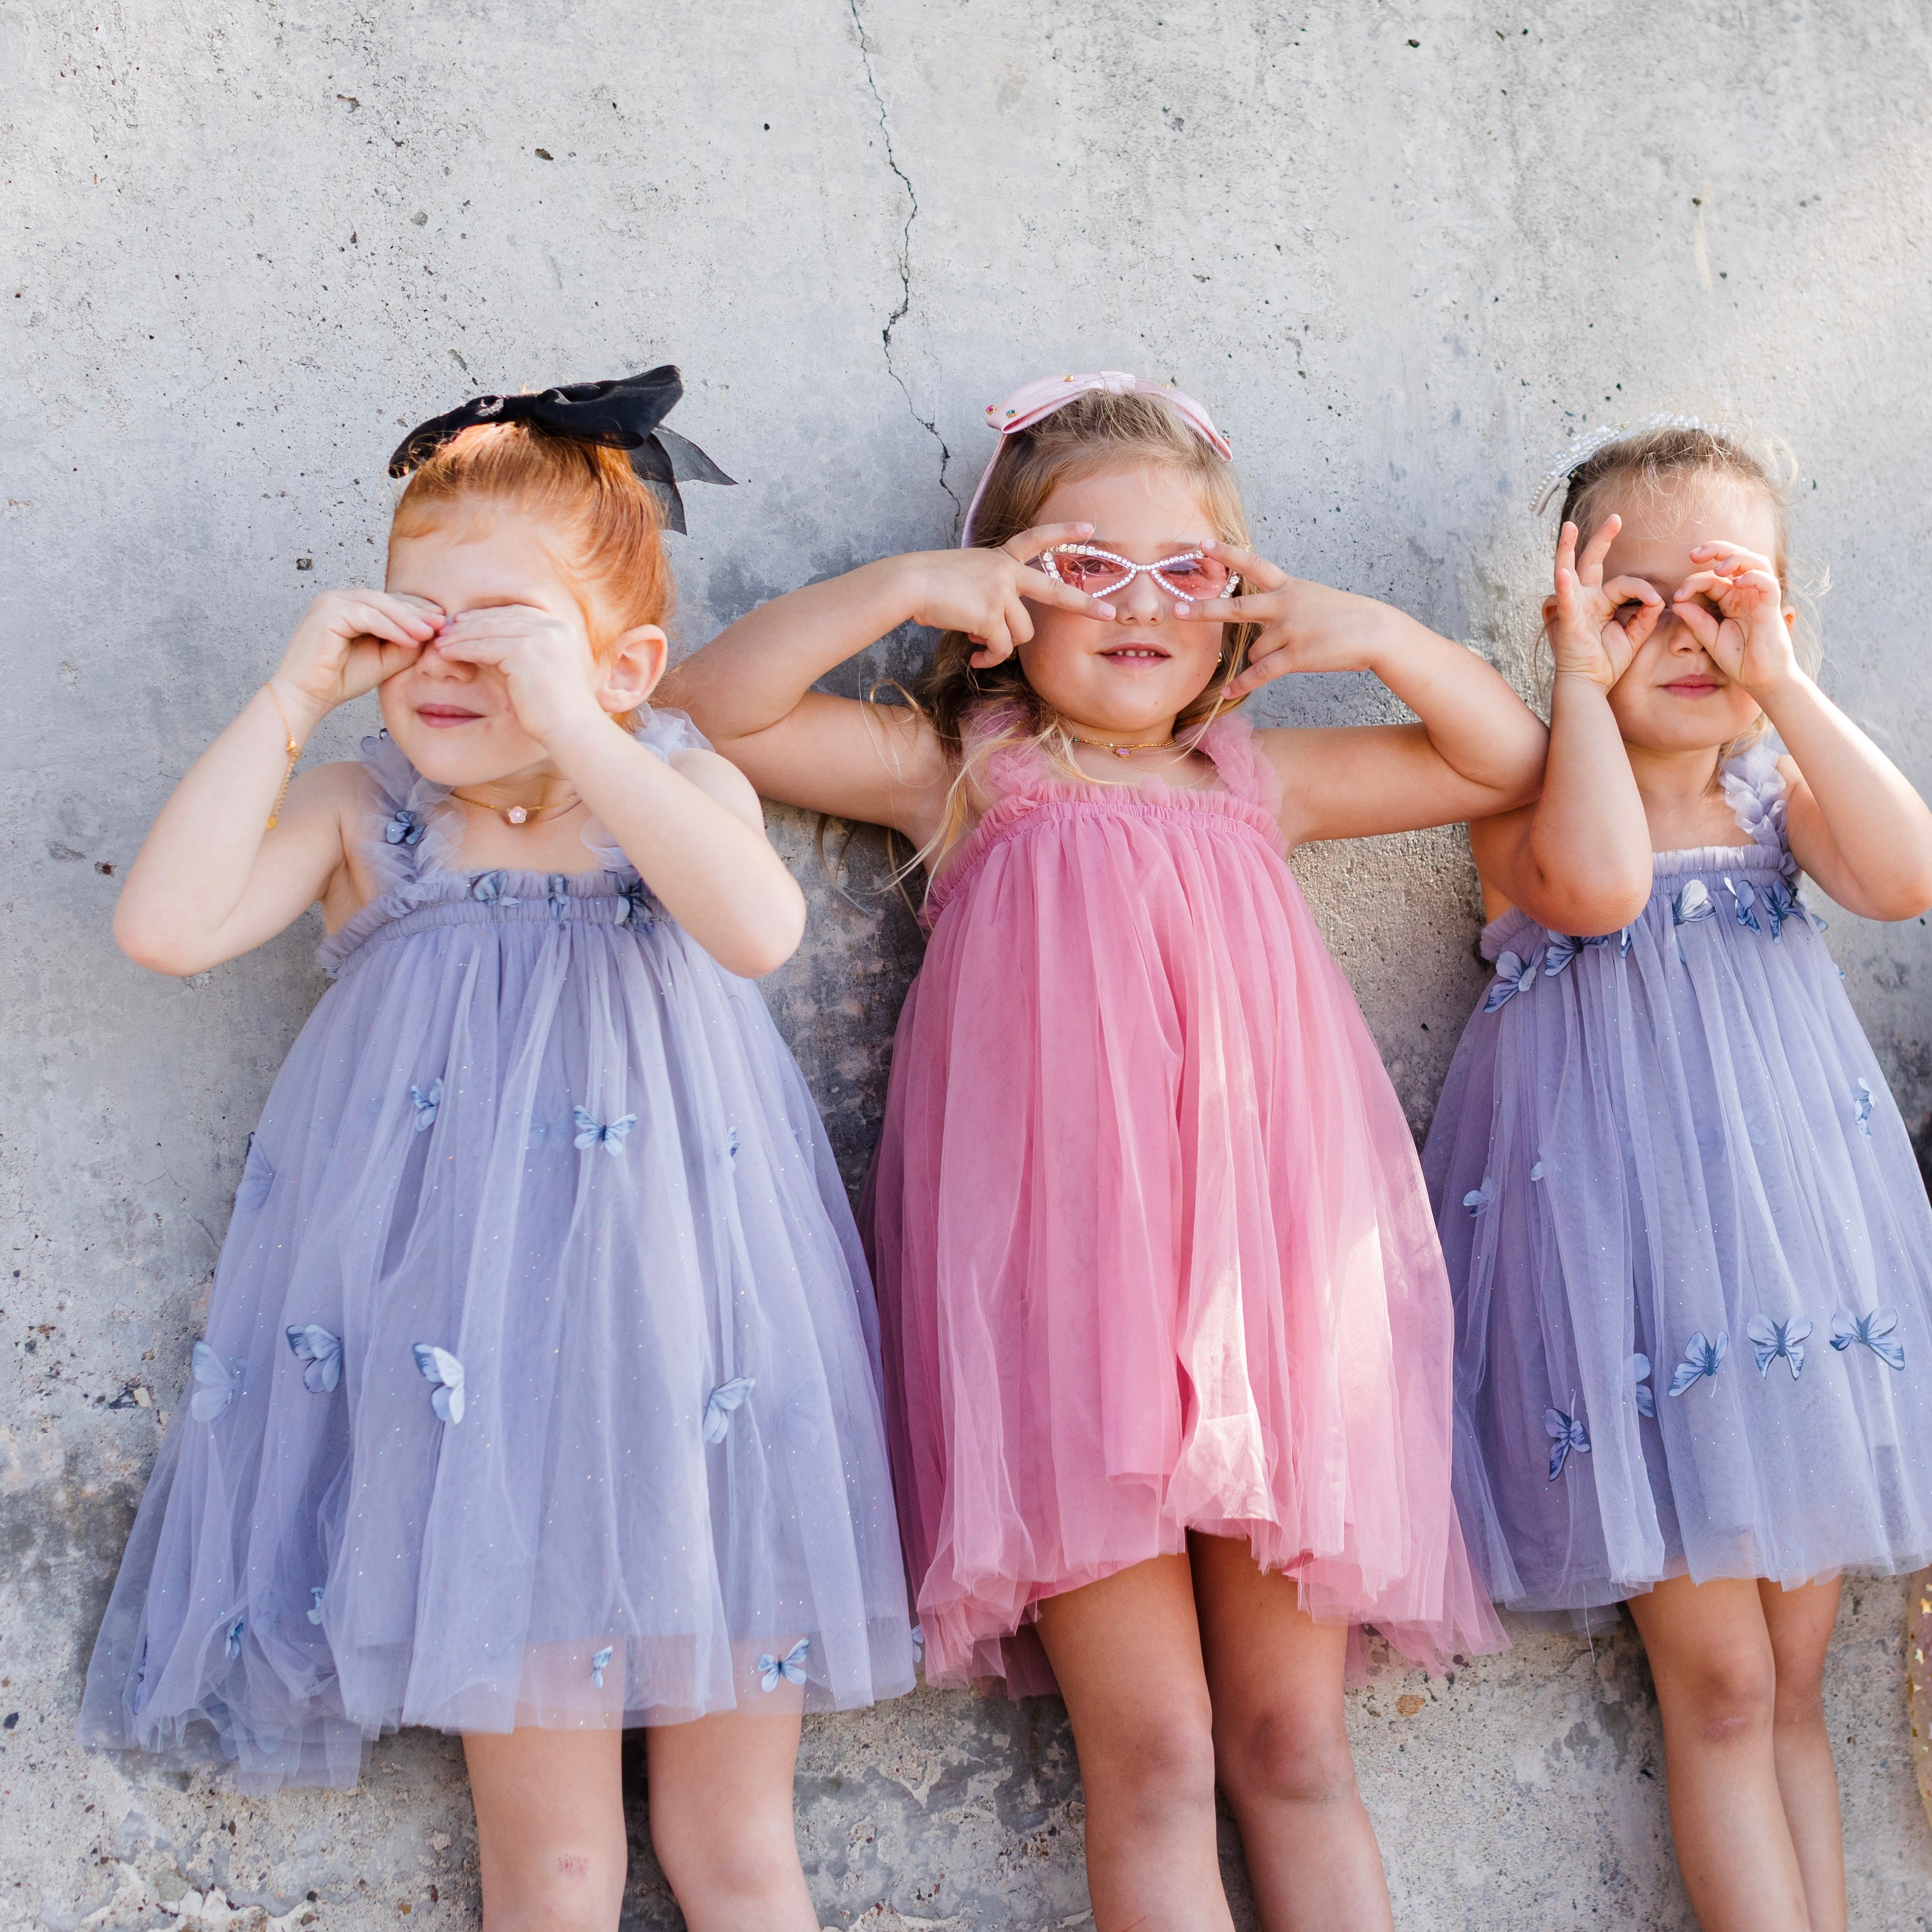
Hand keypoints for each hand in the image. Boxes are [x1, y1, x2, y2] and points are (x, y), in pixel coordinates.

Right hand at [273, 590, 444, 728]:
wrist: (309, 695)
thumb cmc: (343, 678)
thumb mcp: (385, 658)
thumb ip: (405, 642)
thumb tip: (433, 631)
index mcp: (351, 605)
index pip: (390, 600)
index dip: (417, 608)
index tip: (443, 621)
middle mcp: (339, 598)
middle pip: (386, 598)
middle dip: (417, 611)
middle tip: (443, 623)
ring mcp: (331, 602)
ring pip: (378, 604)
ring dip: (408, 618)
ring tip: (430, 633)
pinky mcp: (326, 613)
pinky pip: (366, 616)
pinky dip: (391, 627)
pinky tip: (411, 640)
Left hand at [433, 603, 610, 744]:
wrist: (572, 730)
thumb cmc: (555, 709)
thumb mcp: (535, 670)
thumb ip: (513, 651)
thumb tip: (476, 639)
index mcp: (560, 628)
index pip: (516, 613)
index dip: (487, 616)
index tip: (463, 621)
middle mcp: (553, 627)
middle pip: (501, 618)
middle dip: (470, 623)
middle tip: (444, 630)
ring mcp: (541, 637)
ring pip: (489, 630)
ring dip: (460, 636)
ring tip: (439, 643)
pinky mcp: (525, 652)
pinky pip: (484, 646)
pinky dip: (462, 649)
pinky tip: (446, 654)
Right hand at [897, 523, 1114, 666]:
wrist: (908, 584)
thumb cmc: (928, 584)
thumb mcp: (965, 577)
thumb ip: (989, 596)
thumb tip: (996, 635)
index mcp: (999, 558)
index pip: (1035, 539)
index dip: (1063, 532)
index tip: (1090, 528)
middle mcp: (1005, 571)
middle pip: (1054, 591)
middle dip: (1083, 605)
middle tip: (1110, 614)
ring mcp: (1000, 591)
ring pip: (1022, 632)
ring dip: (1003, 645)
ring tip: (980, 646)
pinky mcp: (991, 613)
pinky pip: (1001, 648)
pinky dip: (990, 658)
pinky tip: (975, 657)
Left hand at [1175, 543, 1385, 697]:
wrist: (1376, 632)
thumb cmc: (1344, 617)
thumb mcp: (1313, 598)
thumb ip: (1283, 604)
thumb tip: (1255, 630)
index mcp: (1289, 586)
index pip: (1253, 565)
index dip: (1227, 554)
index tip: (1202, 544)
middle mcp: (1286, 604)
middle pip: (1237, 608)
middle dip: (1205, 611)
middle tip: (1179, 611)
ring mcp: (1291, 630)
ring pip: (1253, 649)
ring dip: (1259, 658)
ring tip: (1287, 655)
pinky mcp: (1297, 655)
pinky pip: (1260, 673)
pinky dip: (1242, 684)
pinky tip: (1227, 691)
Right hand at [1546, 517, 1662, 687]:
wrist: (1590, 686)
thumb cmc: (1607, 663)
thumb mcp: (1634, 636)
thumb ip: (1646, 615)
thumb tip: (1658, 598)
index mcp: (1600, 603)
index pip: (1624, 583)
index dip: (1643, 589)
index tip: (1657, 600)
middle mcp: (1585, 600)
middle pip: (1592, 563)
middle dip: (1602, 539)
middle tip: (1616, 518)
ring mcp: (1574, 608)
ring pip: (1569, 571)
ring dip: (1568, 548)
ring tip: (1569, 526)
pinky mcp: (1568, 621)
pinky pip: (1566, 601)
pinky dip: (1564, 587)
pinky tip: (1563, 573)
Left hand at [1670, 541, 1797, 695]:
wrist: (1760, 679)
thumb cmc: (1738, 658)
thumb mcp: (1710, 638)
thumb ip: (1696, 620)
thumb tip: (1676, 603)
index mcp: (1730, 598)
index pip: (1711, 578)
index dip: (1693, 581)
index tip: (1677, 596)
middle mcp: (1745, 593)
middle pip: (1736, 557)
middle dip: (1716, 549)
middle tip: (1694, 554)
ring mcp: (1760, 597)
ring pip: (1755, 562)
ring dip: (1736, 558)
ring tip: (1719, 568)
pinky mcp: (1772, 606)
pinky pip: (1767, 583)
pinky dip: (1754, 577)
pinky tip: (1737, 582)